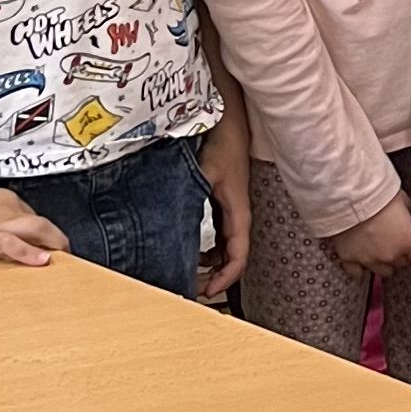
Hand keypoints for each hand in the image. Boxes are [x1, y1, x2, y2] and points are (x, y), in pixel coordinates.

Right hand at [0, 171, 66, 265]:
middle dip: (56, 239)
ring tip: (63, 259)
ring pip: (37, 229)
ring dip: (53, 244)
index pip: (29, 214)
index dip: (41, 229)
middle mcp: (4, 208)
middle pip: (41, 223)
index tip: (47, 239)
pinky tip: (41, 261)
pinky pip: (13, 245)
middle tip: (64, 253)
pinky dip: (29, 253)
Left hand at [196, 121, 249, 305]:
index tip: (208, 291)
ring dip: (212, 265)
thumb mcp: (205, 172)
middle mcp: (238, 216)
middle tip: (193, 289)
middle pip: (232, 258)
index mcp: (238, 213)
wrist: (230, 120)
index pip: (238, 257)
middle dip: (216, 277)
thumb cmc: (224, 143)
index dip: (225, 279)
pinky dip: (209, 249)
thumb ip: (191, 194)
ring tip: (191, 275)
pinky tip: (192, 252)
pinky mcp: (224, 204)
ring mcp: (232, 211)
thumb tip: (172, 220)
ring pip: (226, 249)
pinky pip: (220, 236)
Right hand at [330, 188, 410, 275]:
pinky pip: (358, 273)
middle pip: (403, 264)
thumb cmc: (377, 192)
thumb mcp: (405, 199)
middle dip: (402, 254)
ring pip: (384, 271)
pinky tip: (362, 258)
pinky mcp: (349, 259)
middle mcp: (391, 255)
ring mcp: (369, 260)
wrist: (349, 193)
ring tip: (379, 247)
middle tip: (396, 240)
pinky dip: (361, 268)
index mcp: (409, 241)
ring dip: (384, 261)